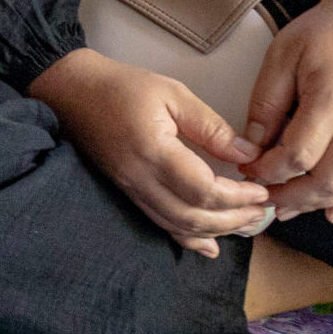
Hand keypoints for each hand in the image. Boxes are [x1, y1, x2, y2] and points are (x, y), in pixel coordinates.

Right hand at [29, 47, 270, 256]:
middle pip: (192, 217)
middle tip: (261, 210)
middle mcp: (139, 178)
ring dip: (215, 231)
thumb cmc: (121, 86)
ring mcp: (130, 189)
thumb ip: (210, 126)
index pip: (203, 190)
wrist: (71, 91)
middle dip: (232, 219)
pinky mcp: (126, 192)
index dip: (237, 197)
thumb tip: (247, 154)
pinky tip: (209, 247)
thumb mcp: (172, 93)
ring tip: (245, 223)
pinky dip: (187, 239)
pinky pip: (159, 223)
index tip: (261, 190)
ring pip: (177, 226)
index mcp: (153, 151)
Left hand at [242, 0, 332, 223]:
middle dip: (290, 197)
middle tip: (262, 197)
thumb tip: (250, 144)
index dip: (268, 170)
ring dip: (316, 203)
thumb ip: (267, 102)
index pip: (297, 154)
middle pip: (327, 181)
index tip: (246, 168)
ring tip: (286, 207)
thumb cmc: (328, 31)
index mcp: (331, 99)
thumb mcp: (284, 55)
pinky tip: (330, 211)